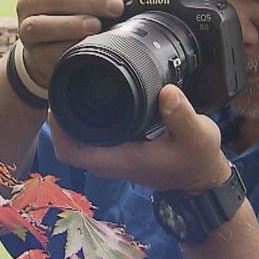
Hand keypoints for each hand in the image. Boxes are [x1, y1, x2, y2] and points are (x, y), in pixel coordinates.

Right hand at [16, 0, 138, 86]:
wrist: (54, 48)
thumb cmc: (76, 11)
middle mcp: (28, 1)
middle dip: (89, 1)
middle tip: (115, 7)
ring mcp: (26, 29)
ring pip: (41, 24)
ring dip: (71, 24)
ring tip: (95, 26)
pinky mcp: (33, 55)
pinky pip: (46, 52)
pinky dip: (65, 49)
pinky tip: (82, 47)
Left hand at [48, 84, 230, 192]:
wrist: (200, 177)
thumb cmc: (197, 159)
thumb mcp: (198, 135)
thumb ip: (182, 115)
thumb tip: (167, 92)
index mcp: (120, 159)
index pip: (71, 151)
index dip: (58, 128)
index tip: (58, 100)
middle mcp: (109, 161)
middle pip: (67, 142)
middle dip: (60, 114)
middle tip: (63, 81)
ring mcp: (111, 157)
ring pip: (77, 139)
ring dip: (70, 115)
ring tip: (74, 83)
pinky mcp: (116, 151)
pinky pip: (89, 136)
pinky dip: (84, 118)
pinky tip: (90, 96)